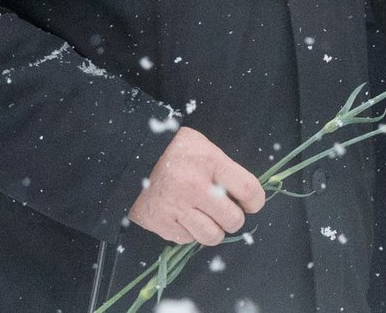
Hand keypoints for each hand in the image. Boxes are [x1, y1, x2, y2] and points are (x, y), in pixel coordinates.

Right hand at [128, 126, 265, 245]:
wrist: (129, 157)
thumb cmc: (172, 149)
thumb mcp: (202, 146)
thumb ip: (223, 169)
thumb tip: (242, 193)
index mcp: (210, 163)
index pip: (248, 189)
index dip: (256, 201)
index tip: (253, 203)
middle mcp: (195, 188)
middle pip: (233, 219)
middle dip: (235, 219)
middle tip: (228, 213)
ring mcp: (177, 208)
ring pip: (211, 236)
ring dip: (214, 230)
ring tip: (209, 220)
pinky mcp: (161, 223)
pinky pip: (187, 239)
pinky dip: (190, 232)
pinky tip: (185, 218)